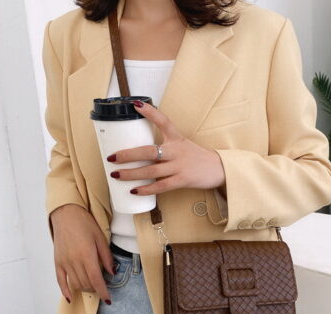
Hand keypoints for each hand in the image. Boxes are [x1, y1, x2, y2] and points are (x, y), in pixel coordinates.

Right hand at [50, 204, 114, 304]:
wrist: (66, 214)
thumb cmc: (85, 224)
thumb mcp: (100, 238)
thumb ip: (106, 257)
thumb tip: (112, 272)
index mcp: (87, 255)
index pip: (96, 280)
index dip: (103, 292)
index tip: (108, 299)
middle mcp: (74, 261)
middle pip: (86, 283)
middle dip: (96, 289)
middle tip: (102, 287)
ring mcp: (64, 262)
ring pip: (75, 283)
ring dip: (85, 288)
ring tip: (92, 287)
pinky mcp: (57, 262)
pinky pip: (60, 280)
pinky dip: (65, 291)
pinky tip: (70, 297)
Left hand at [105, 100, 225, 195]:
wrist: (218, 169)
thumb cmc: (196, 157)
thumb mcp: (182, 144)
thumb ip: (165, 145)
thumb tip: (139, 151)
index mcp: (176, 138)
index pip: (163, 121)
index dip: (150, 112)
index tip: (135, 104)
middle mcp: (176, 151)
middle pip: (148, 151)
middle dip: (128, 155)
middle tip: (111, 157)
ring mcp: (179, 166)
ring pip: (151, 171)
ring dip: (131, 174)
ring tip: (116, 175)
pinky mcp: (182, 180)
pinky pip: (161, 186)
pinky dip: (146, 189)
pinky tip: (134, 190)